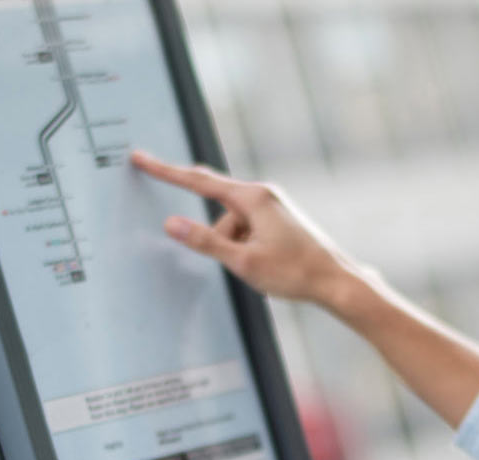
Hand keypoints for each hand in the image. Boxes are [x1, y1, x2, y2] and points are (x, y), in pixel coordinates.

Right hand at [131, 150, 364, 306]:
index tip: (142, 159)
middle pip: (218, 210)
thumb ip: (204, 241)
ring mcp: (272, 206)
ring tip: (262, 268)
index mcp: (253, 198)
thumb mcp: (243, 262)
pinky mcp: (277, 219)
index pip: (198, 181)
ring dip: (234, 247)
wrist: (336, 281)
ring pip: (232, 226)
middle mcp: (262, 195)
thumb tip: (171, 224)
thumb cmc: (295, 272)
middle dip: (215, 235)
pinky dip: (245, 248)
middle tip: (235, 256)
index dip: (166, 172)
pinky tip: (267, 265)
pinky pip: (246, 231)